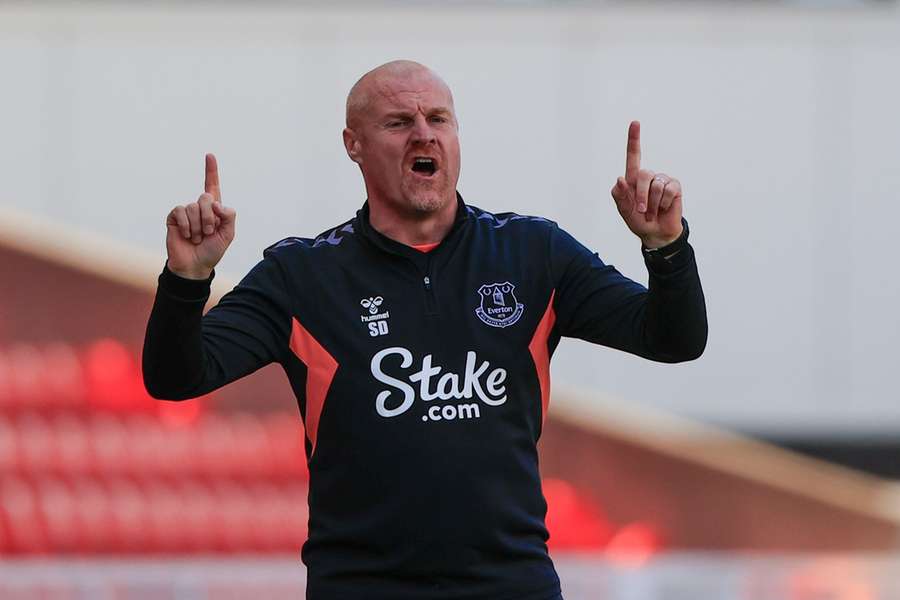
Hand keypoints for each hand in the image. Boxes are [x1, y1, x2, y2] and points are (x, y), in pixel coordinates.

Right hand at [165, 153, 235, 278]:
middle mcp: (200, 207)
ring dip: (198, 226)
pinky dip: (187, 225)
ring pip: (194, 206)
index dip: (211, 170)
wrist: (195, 265)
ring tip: (197, 238)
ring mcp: (186, 212)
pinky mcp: (174, 217)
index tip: (210, 155)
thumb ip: (229, 216)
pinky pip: (181, 211)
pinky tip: (187, 236)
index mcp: (214, 210)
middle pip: (206, 197)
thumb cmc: (212, 251)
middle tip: (208, 233)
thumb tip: (215, 202)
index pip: (212, 185)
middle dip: (209, 218)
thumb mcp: (228, 234)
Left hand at [610, 121, 682, 247]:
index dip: (634, 139)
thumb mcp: (624, 210)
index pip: (633, 156)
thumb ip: (619, 195)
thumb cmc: (638, 221)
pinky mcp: (675, 186)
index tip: (635, 123)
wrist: (656, 233)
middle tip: (641, 211)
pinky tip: (664, 208)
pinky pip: (668, 190)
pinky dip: (664, 203)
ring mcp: (662, 180)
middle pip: (643, 175)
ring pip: (656, 185)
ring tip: (652, 212)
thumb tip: (620, 178)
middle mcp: (649, 176)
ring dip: (652, 204)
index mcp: (633, 179)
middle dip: (640, 196)